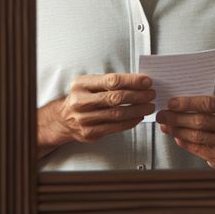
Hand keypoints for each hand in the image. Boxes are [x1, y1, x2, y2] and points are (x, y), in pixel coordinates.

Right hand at [37, 73, 154, 158]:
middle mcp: (80, 101)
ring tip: (149, 106)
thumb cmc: (81, 98)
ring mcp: (84, 119)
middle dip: (138, 96)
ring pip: (117, 114)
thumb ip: (110, 81)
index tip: (147, 81)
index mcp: (81, 84)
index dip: (132, 81)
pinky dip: (130, 122)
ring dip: (138, 110)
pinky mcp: (89, 133)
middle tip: (151, 94)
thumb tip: (139, 81)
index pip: (112, 81)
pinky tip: (139, 117)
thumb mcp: (89, 83)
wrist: (63, 119)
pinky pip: (115, 127)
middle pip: (116, 98)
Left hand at [156, 94, 214, 167]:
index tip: (170, 103)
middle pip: (200, 121)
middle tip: (162, 116)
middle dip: (177, 118)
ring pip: (197, 136)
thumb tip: (172, 106)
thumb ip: (199, 104)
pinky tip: (177, 137)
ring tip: (166, 126)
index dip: (187, 103)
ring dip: (177, 131)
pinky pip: (198, 149)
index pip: (208, 103)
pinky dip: (184, 143)